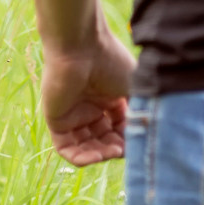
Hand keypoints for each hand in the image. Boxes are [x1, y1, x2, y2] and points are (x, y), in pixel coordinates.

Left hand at [42, 26, 135, 166]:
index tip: (138, 141)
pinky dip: (80, 158)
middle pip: (103, 140)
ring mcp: (72, 115)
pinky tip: (97, 156)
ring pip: (86, 147)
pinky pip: (66, 148)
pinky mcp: (56, 120)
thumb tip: (147, 135)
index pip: (119, 128)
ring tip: (112, 152)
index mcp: (108, 98)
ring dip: (100, 155)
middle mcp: (90, 107)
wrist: (81, 46)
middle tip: (125, 149)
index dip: (129, 138)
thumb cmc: (110, 61)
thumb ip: (139, 112)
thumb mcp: (134, 88)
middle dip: (115, 148)